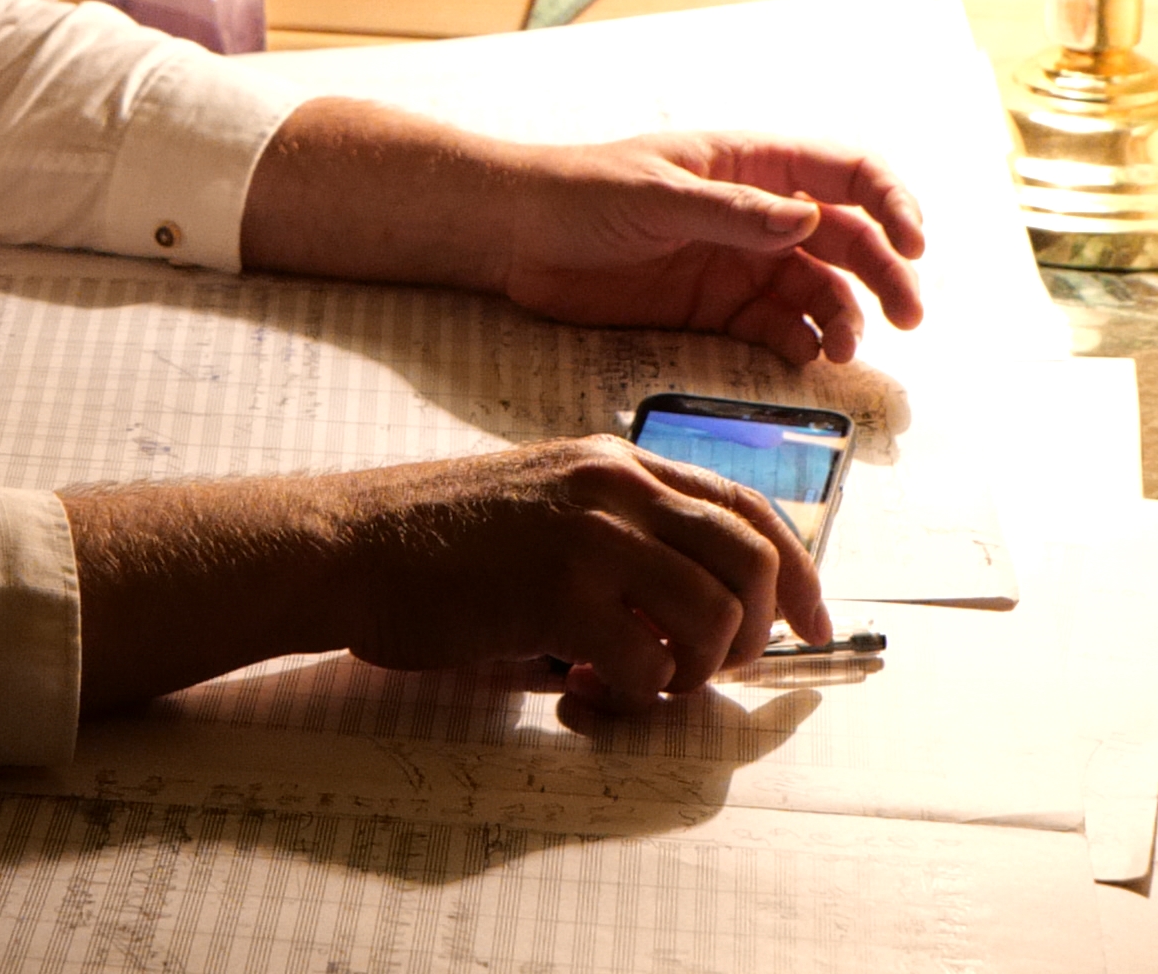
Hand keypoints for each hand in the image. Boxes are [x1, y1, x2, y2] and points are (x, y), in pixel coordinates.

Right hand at [67, 437, 830, 712]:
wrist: (346, 542)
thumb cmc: (434, 538)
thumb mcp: (542, 502)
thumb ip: (616, 534)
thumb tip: (690, 607)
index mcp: (617, 462)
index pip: (750, 507)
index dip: (799, 573)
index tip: (811, 623)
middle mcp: (616, 487)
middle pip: (751, 561)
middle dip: (755, 633)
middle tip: (716, 672)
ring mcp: (589, 536)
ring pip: (713, 615)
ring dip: (695, 670)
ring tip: (643, 685)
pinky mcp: (557, 592)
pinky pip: (648, 660)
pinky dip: (637, 695)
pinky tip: (588, 695)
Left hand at [486, 131, 926, 363]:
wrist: (514, 238)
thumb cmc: (580, 194)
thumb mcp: (656, 196)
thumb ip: (733, 212)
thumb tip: (808, 222)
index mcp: (753, 162)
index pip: (846, 172)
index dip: (892, 203)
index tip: (915, 244)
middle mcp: (760, 212)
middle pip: (848, 239)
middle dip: (885, 273)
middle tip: (908, 316)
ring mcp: (741, 262)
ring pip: (820, 288)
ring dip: (844, 316)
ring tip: (840, 349)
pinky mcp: (717, 308)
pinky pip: (778, 326)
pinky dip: (801, 342)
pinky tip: (803, 356)